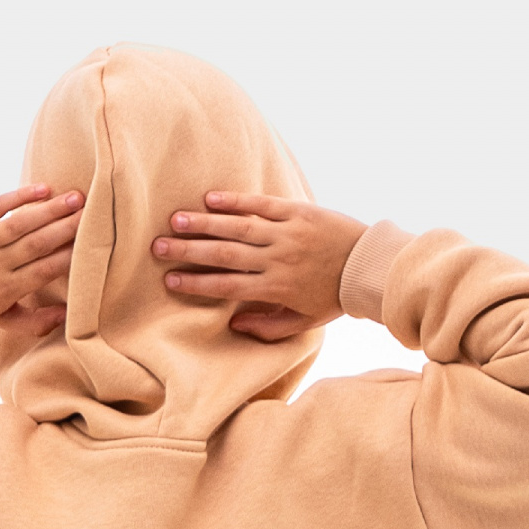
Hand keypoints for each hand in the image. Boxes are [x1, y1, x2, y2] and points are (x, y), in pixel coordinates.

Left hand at [0, 185, 85, 333]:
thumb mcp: (2, 320)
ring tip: (76, 197)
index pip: (44, 270)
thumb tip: (67, 315)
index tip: (90, 244)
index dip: (69, 257)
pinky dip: (19, 196)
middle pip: (37, 244)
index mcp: (6, 290)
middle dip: (66, 228)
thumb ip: (35, 322)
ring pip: (21, 223)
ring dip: (50, 209)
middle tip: (91, 214)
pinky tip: (43, 188)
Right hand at [151, 191, 366, 342]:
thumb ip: (269, 329)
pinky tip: (211, 199)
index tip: (170, 281)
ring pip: (238, 227)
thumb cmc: (334, 297)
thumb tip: (234, 326)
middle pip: (225, 255)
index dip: (197, 283)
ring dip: (205, 224)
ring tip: (175, 220)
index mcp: (276, 289)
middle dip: (189, 252)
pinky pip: (262, 204)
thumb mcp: (304, 323)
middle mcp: (277, 260)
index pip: (228, 286)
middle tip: (158, 248)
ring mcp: (287, 233)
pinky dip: (236, 201)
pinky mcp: (297, 211)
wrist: (369, 266)